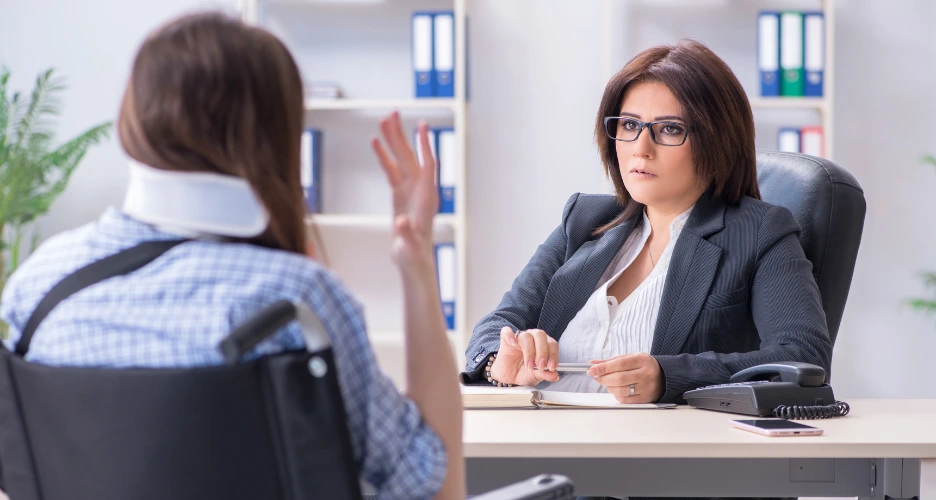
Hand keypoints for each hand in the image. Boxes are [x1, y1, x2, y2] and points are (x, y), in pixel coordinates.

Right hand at [371, 112, 438, 268]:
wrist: (412, 263)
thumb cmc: (413, 256)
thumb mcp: (408, 247)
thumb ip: (405, 233)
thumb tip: (399, 222)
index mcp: (426, 198)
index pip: (427, 166)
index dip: (424, 146)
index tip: (422, 126)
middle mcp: (420, 190)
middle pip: (411, 157)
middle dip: (402, 135)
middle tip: (393, 113)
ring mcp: (409, 191)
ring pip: (400, 160)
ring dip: (392, 141)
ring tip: (383, 120)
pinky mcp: (399, 196)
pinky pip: (391, 171)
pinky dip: (384, 156)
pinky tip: (376, 142)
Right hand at [489, 327, 559, 386]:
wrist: (507, 377)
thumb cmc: (522, 373)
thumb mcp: (535, 377)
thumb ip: (545, 374)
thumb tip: (555, 375)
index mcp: (543, 344)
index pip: (552, 344)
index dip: (553, 355)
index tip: (551, 367)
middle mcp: (532, 338)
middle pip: (540, 336)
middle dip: (542, 352)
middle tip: (541, 366)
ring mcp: (519, 337)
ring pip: (526, 336)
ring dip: (529, 351)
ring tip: (529, 365)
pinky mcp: (506, 339)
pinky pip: (507, 332)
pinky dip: (510, 336)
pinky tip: (513, 344)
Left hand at [587, 352, 664, 402]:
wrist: (665, 376)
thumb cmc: (644, 366)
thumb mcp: (630, 358)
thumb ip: (611, 361)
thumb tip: (593, 364)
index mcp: (642, 360)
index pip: (619, 364)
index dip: (603, 368)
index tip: (592, 370)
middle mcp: (646, 374)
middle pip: (619, 378)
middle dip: (603, 378)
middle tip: (597, 376)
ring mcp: (646, 388)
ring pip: (620, 390)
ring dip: (608, 387)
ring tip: (607, 382)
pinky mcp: (645, 399)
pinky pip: (625, 400)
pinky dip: (616, 394)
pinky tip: (616, 389)